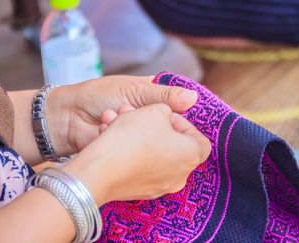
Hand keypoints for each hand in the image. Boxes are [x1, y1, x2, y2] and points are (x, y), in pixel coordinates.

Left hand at [44, 75, 197, 156]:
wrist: (66, 118)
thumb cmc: (98, 96)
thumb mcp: (134, 90)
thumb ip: (164, 95)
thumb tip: (194, 98)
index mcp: (155, 98)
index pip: (179, 105)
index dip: (185, 111)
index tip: (186, 115)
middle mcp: (151, 120)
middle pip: (170, 126)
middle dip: (158, 121)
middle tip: (141, 113)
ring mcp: (142, 138)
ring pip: (156, 140)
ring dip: (137, 130)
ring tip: (116, 113)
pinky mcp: (132, 153)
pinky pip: (141, 151)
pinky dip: (126, 142)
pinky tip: (108, 128)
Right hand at [63, 103, 210, 204]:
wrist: (99, 171)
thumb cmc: (132, 138)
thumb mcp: (154, 110)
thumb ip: (169, 107)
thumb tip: (168, 115)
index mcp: (191, 156)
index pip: (200, 139)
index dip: (184, 123)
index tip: (167, 115)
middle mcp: (179, 175)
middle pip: (173, 145)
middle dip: (155, 124)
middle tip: (140, 113)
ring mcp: (159, 187)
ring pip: (152, 152)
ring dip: (138, 134)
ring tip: (118, 118)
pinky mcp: (138, 191)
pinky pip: (138, 165)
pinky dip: (129, 150)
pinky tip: (110, 135)